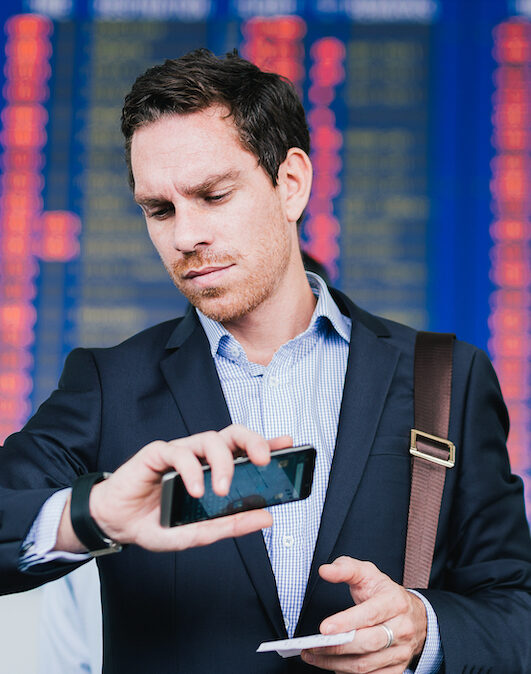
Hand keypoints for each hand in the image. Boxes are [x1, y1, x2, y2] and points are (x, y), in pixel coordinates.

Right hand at [57, 425, 291, 552]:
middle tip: (265, 460)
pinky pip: (179, 452)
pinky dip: (191, 470)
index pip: (246, 450)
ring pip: (210, 439)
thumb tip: (266, 517)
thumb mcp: (197, 532)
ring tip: (224, 490)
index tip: (290, 444)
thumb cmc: (157, 521)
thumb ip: (230, 525)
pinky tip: (195, 488)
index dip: (268, 442)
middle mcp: (201, 456)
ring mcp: (180, 452)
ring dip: (223, 463)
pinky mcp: (157, 453)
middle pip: (232, 434)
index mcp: (214, 469)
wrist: (117, 523)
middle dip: (253, 441)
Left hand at [301, 556, 426, 672]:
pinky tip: (334, 666)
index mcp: (394, 602)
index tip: (324, 628)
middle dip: (336, 648)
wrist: (413, 614)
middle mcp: (402, 628)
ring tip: (315, 657)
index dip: (346, 622)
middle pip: (367, 643)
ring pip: (366, 664)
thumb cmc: (384, 593)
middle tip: (313, 646)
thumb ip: (345, 569)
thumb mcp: (367, 573)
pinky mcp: (398, 667)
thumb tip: (325, 571)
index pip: (369, 614)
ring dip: (336, 664)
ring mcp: (401, 650)